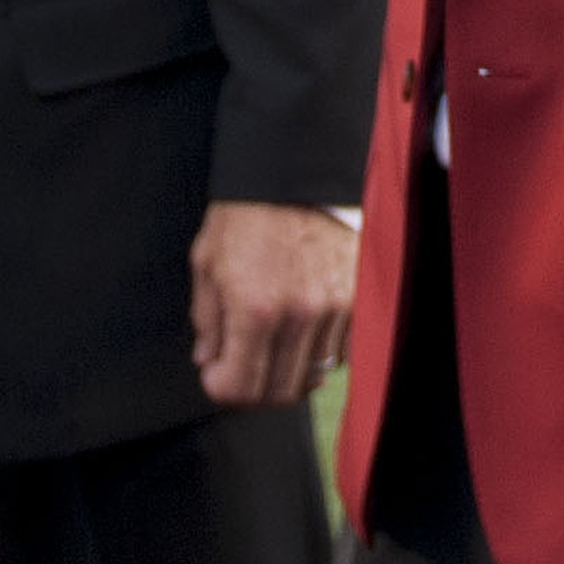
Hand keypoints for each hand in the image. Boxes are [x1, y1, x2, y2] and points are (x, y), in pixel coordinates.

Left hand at [189, 199, 355, 408]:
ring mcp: (333, 307)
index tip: (215, 371)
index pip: (239, 388)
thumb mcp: (207, 261)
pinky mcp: (355, 297)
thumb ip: (207, 319)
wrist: (297, 170)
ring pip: (312, 375)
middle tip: (241, 367)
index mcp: (254, 308)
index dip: (219, 387)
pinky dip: (318, 351)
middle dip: (253, 390)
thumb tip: (209, 359)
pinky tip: (300, 331)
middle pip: (279, 393)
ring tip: (271, 346)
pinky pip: (339, 351)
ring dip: (287, 370)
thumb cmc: (246, 211)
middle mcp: (298, 314)